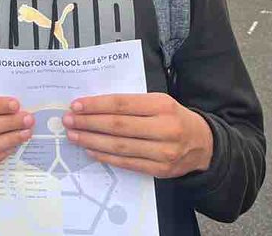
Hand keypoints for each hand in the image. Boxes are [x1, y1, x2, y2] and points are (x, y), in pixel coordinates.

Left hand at [63, 93, 213, 177]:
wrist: (203, 145)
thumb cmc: (173, 118)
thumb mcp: (159, 101)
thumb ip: (131, 103)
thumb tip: (93, 105)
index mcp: (162, 105)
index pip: (122, 104)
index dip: (96, 105)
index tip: (76, 105)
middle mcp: (164, 129)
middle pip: (118, 126)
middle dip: (89, 123)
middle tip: (68, 120)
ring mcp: (163, 152)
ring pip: (120, 146)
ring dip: (92, 141)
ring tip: (74, 135)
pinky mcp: (160, 170)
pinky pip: (126, 163)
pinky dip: (105, 157)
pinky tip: (90, 150)